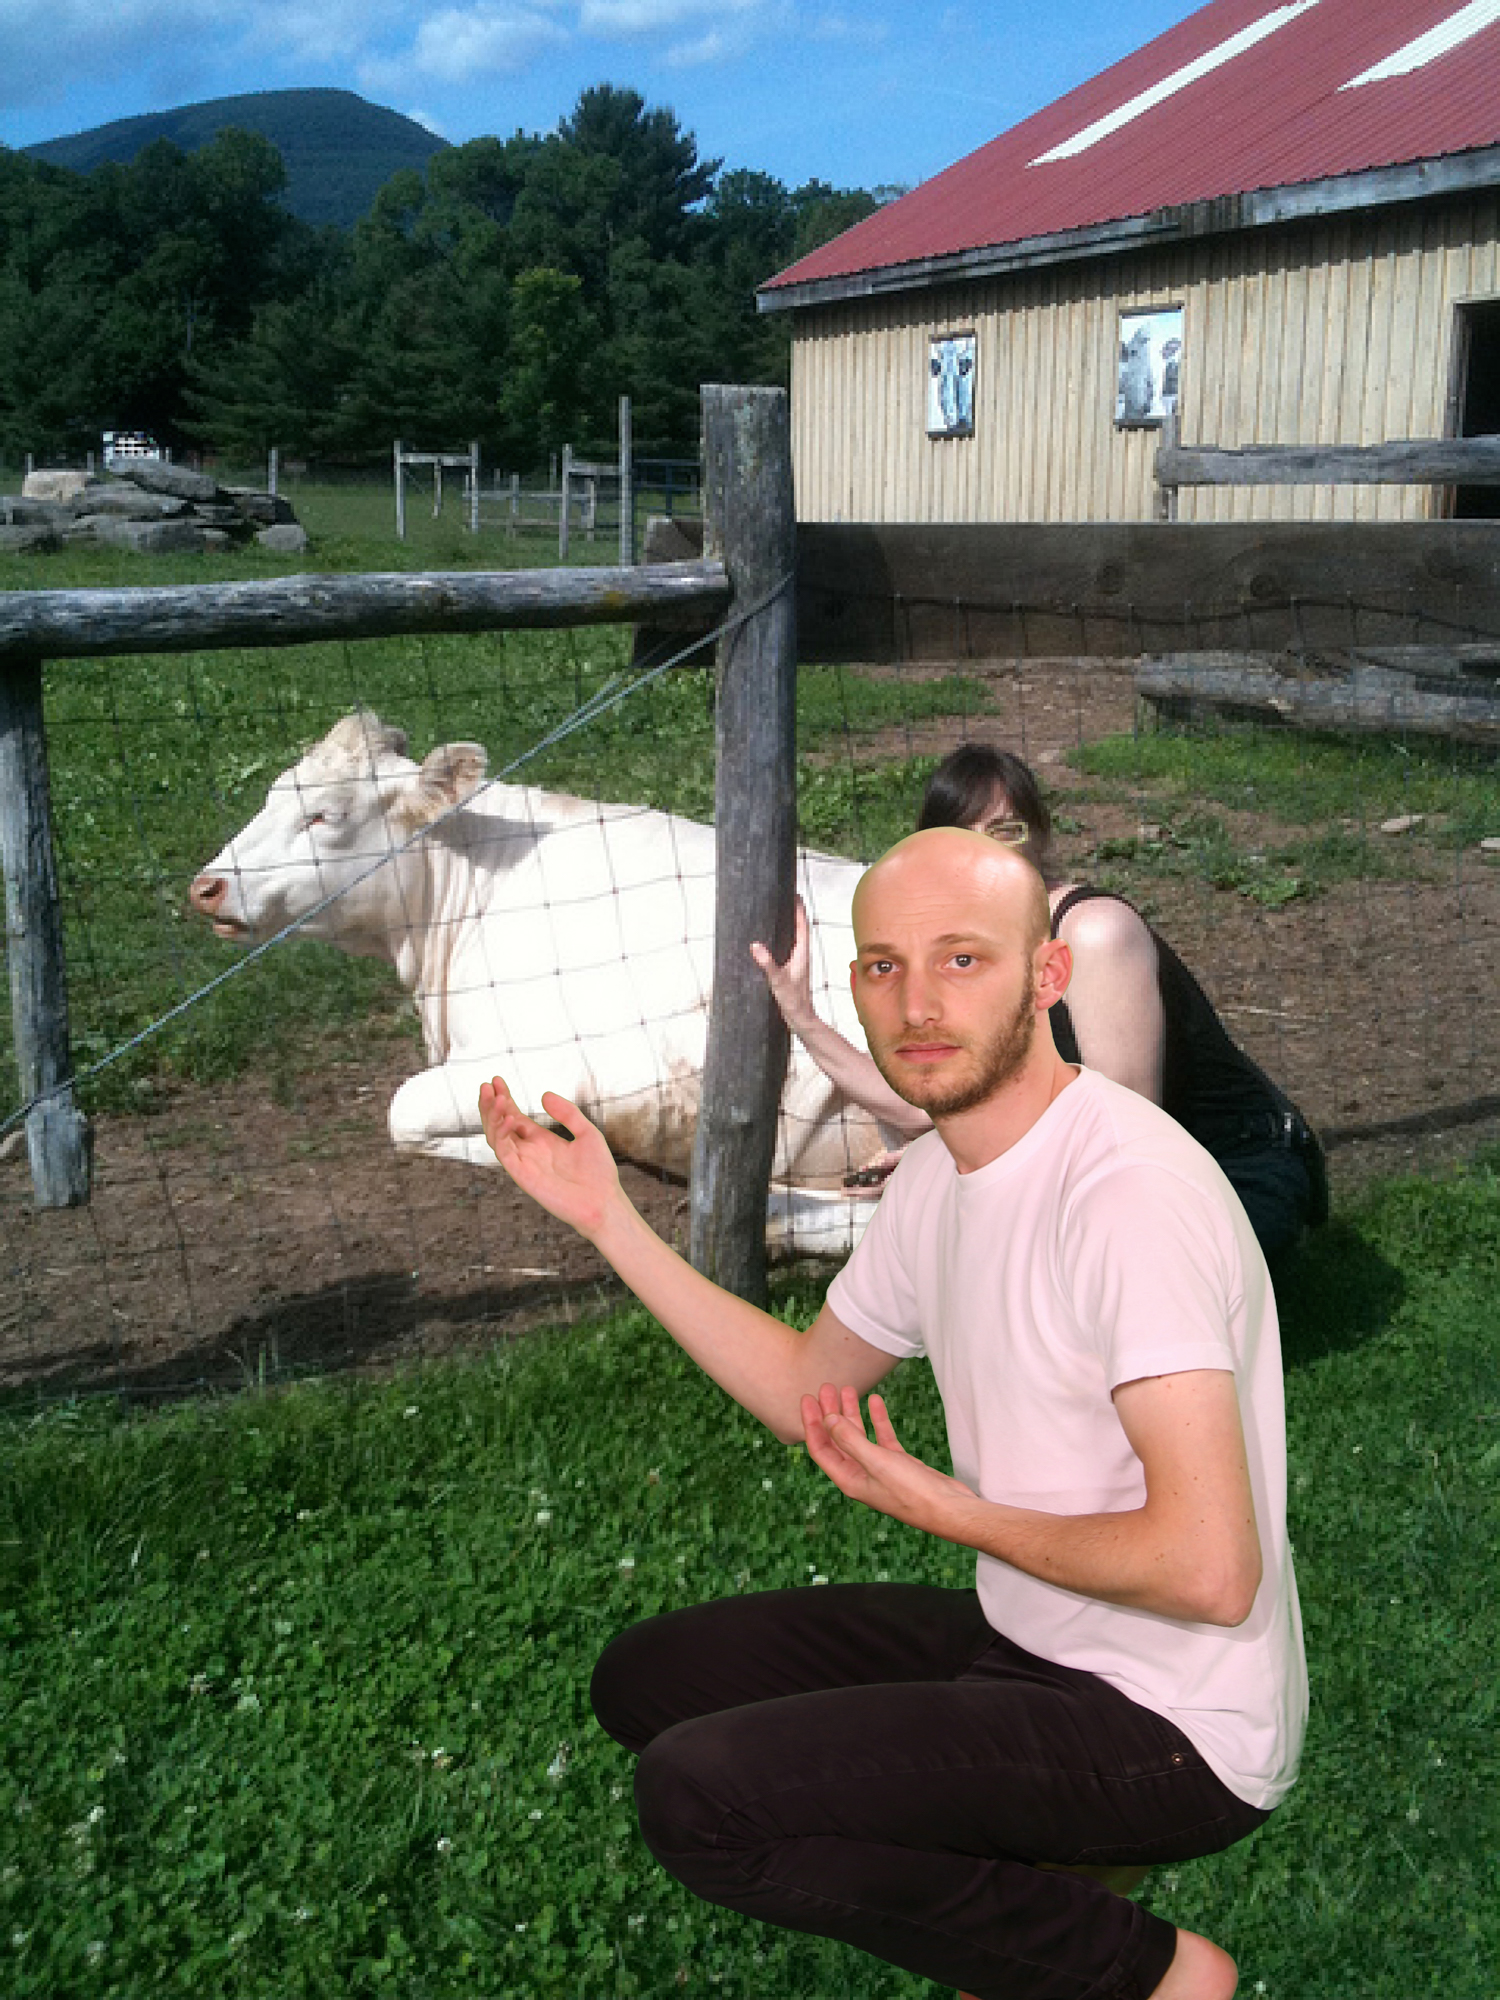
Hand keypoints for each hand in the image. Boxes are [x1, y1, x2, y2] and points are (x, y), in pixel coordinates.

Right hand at [477, 1076, 621, 1240]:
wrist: (603, 1202)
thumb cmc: (599, 1173)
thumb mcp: (587, 1133)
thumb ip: (567, 1113)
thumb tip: (543, 1094)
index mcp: (542, 1141)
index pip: (515, 1117)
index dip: (505, 1099)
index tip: (498, 1080)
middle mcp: (529, 1151)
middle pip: (500, 1125)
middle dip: (491, 1105)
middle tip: (488, 1085)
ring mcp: (524, 1164)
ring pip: (496, 1137)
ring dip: (491, 1116)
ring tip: (495, 1096)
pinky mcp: (522, 1176)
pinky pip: (504, 1153)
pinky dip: (501, 1134)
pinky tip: (509, 1118)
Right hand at [750, 894, 815, 1031]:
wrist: (801, 1019)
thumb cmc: (793, 1001)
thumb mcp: (778, 981)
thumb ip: (767, 964)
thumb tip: (755, 945)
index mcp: (801, 954)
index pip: (802, 926)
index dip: (799, 910)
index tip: (794, 894)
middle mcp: (801, 956)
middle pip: (799, 928)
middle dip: (794, 913)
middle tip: (786, 897)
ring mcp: (798, 963)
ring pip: (795, 938)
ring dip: (790, 925)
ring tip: (780, 913)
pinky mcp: (792, 970)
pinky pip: (789, 948)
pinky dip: (784, 939)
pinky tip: (774, 941)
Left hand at [800, 1384, 980, 1540]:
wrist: (949, 1508)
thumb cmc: (912, 1493)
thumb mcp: (877, 1463)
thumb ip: (850, 1440)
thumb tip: (827, 1419)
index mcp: (849, 1479)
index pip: (821, 1448)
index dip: (811, 1423)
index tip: (807, 1397)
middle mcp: (861, 1475)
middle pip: (837, 1439)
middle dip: (829, 1413)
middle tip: (826, 1386)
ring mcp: (880, 1469)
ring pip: (859, 1436)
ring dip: (852, 1413)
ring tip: (848, 1388)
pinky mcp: (898, 1464)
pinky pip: (882, 1437)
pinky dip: (877, 1419)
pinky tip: (875, 1401)